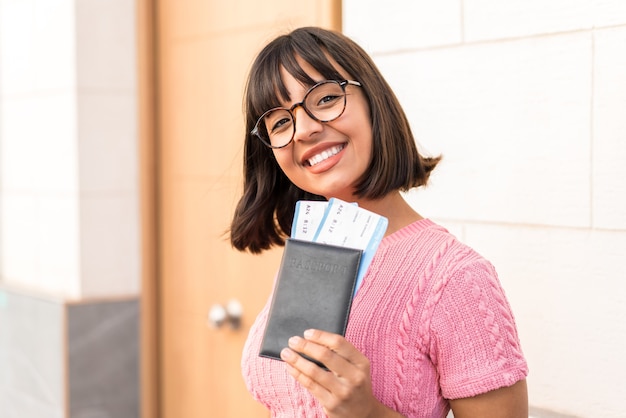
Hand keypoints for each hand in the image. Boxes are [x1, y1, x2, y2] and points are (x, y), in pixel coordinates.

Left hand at [280, 329, 401, 417]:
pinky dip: (297, 374)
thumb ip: (341, 354)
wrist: (363, 413)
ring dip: (297, 360)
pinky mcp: (331, 404)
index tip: (307, 333)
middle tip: (293, 341)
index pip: (339, 343)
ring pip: (314, 371)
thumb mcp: (357, 367)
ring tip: (286, 353)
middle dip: (305, 346)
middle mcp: (354, 377)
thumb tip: (313, 339)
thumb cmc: (355, 384)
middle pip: (325, 355)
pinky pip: (310, 385)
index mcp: (361, 363)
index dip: (320, 336)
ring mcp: (342, 392)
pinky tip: (290, 367)